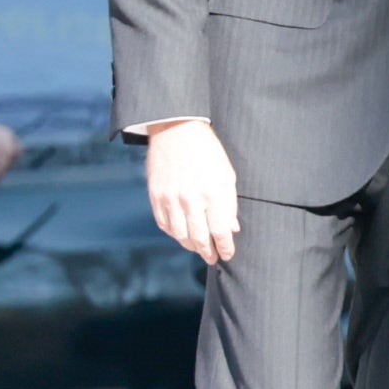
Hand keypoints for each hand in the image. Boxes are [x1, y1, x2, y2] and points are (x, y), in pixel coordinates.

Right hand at [145, 120, 239, 263]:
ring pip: (180, 235)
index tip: (228, 255)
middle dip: (208, 252)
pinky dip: (174, 233)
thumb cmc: (207, 152)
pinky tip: (182, 234)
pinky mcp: (156, 196)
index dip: (225, 247)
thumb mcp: (226, 174)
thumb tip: (232, 229)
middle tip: (213, 258)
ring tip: (198, 248)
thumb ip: (230, 204)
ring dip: (190, 246)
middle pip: (199, 238)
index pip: (220, 231)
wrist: (177, 130)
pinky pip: (164, 224)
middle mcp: (190, 199)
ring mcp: (170, 198)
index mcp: (212, 193)